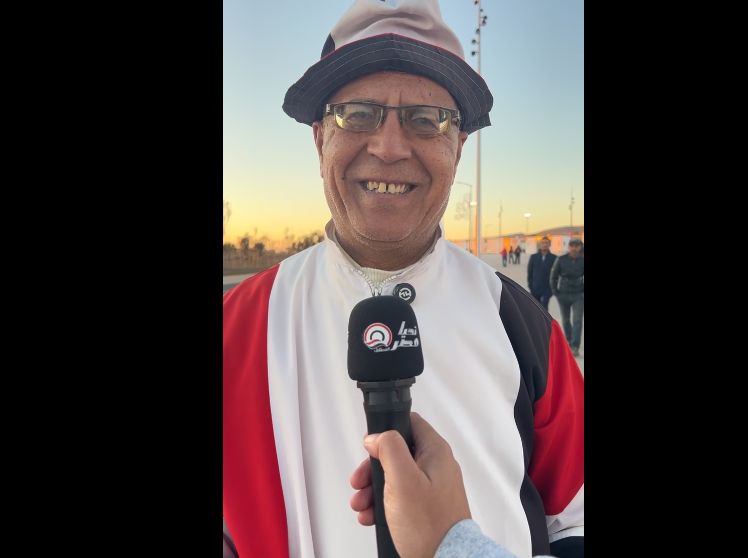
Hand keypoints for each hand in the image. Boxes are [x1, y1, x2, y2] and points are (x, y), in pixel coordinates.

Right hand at [349, 413, 470, 557]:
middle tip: (360, 482)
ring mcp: (432, 487)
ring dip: (373, 489)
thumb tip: (377, 436)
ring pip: (394, 477)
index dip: (386, 431)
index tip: (370, 447)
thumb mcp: (403, 478)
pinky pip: (399, 497)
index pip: (409, 423)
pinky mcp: (427, 506)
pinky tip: (371, 515)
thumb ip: (390, 449)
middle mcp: (436, 466)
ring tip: (362, 505)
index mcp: (435, 452)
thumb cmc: (429, 524)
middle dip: (372, 469)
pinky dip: (382, 504)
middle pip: (396, 453)